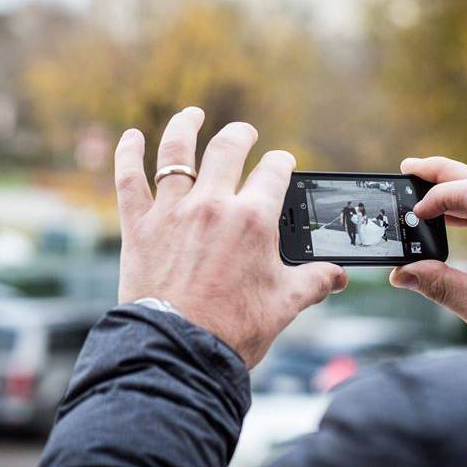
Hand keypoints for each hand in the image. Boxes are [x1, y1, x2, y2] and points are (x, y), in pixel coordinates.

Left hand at [114, 107, 347, 366]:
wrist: (179, 351)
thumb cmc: (234, 328)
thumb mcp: (285, 303)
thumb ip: (314, 281)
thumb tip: (339, 276)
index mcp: (253, 219)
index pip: (274, 172)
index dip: (281, 162)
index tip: (282, 163)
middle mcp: (213, 204)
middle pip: (228, 149)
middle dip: (241, 135)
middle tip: (245, 134)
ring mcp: (173, 211)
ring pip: (176, 152)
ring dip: (185, 127)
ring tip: (192, 114)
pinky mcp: (139, 225)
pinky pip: (129, 179)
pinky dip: (127, 154)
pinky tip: (129, 137)